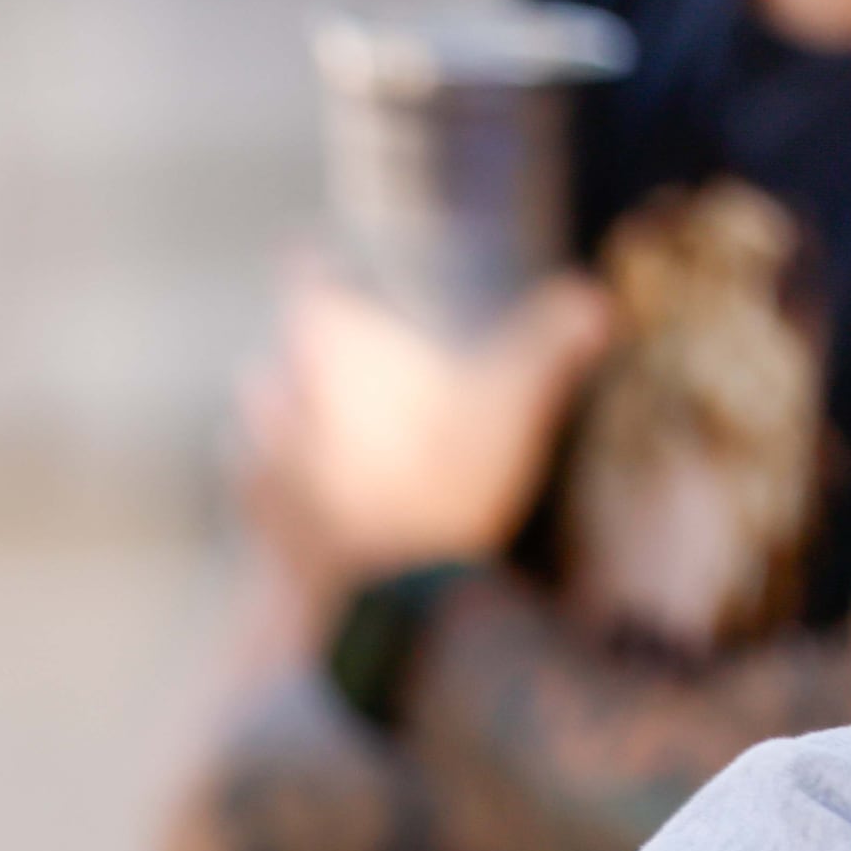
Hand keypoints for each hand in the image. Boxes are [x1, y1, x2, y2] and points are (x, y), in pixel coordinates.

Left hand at [238, 264, 614, 603]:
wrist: (389, 594)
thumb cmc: (448, 480)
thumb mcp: (515, 402)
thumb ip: (551, 344)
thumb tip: (593, 300)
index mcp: (335, 354)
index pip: (306, 288)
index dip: (309, 273)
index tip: (305, 256)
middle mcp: (281, 403)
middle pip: (280, 365)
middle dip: (304, 365)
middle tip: (333, 369)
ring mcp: (262, 470)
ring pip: (258, 431)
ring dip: (282, 430)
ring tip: (317, 439)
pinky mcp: (262, 533)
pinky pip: (259, 500)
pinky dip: (278, 495)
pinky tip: (308, 508)